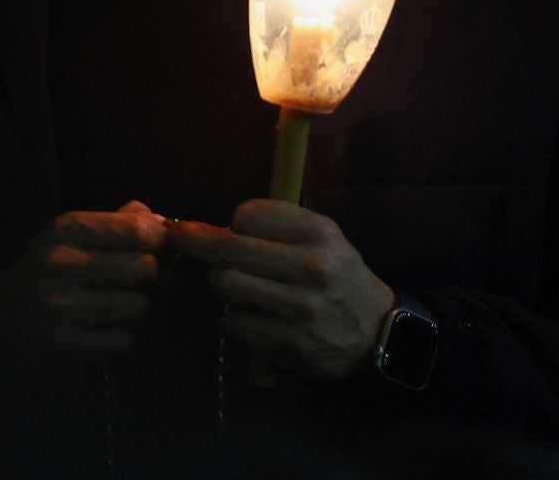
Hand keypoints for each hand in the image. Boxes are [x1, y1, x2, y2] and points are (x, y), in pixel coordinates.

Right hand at [0, 199, 168, 367]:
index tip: (163, 250)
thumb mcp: (74, 235)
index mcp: (67, 229)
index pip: (137, 229)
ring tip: (126, 305)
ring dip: (141, 308)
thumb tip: (164, 224)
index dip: (162, 241)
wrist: (1, 316)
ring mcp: (61, 307)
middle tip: (152, 281)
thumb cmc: (50, 268)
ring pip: (138, 306)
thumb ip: (118, 223)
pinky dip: (126, 336)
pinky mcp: (64, 345)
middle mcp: (61, 264)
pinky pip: (124, 340)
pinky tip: (111, 330)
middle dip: (157, 275)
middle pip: (144, 268)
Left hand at [167, 199, 394, 379]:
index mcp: (319, 234)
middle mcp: (311, 268)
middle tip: (184, 240)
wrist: (375, 330)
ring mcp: (299, 308)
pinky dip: (234, 316)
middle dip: (200, 244)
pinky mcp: (288, 343)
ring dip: (221, 282)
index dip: (234, 220)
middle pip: (229, 249)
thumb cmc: (338, 274)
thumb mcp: (322, 235)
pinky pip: (234, 322)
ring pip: (225, 285)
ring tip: (235, 282)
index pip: (248, 215)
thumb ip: (277, 224)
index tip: (231, 227)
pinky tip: (252, 313)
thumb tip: (214, 226)